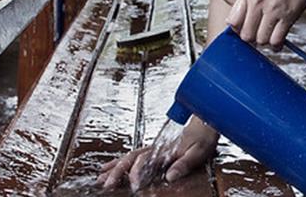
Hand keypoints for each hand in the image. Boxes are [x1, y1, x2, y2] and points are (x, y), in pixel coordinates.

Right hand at [97, 117, 218, 189]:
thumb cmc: (204, 136)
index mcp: (164, 149)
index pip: (144, 160)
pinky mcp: (154, 150)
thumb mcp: (199, 151)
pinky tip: (113, 167)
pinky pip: (133, 156)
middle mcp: (155, 147)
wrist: (206, 120)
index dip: (137, 173)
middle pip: (130, 158)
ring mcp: (153, 148)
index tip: (133, 186)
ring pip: (129, 157)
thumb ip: (184, 164)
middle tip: (105, 185)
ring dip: (114, 167)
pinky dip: (120, 162)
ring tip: (100, 178)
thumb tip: (170, 176)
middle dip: (116, 172)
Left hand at [226, 0, 305, 47]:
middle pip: (246, 35)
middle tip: (255, 35)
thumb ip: (243, 1)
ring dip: (264, 41)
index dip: (236, 30)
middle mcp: (259, 3)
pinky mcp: (288, 17)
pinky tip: (276, 41)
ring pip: (261, 40)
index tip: (242, 29)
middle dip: (250, 39)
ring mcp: (274, 11)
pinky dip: (276, 44)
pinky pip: (277, 39)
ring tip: (267, 34)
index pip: (233, 22)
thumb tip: (233, 22)